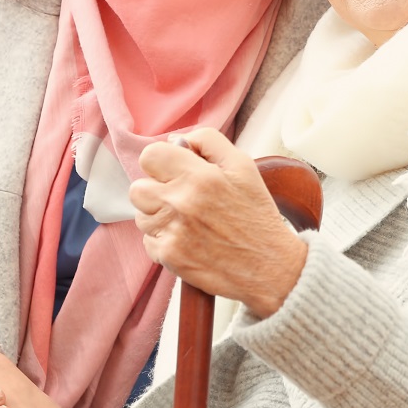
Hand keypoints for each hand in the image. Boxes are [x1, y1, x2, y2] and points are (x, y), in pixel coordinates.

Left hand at [128, 128, 307, 318]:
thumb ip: (209, 142)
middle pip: (138, 188)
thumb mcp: (243, 166)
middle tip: (180, 199)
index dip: (161, 163)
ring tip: (188, 222)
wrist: (270, 267)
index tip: (174, 172)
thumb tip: (176, 140)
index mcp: (200, 176)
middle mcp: (182, 202)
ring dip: (159, 217)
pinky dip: (164, 242)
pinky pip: (149, 242)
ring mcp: (173, 232)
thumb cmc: (256, 215)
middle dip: (155, 191)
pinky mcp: (170, 257)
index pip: (150, 156)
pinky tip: (189, 241)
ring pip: (141, 216)